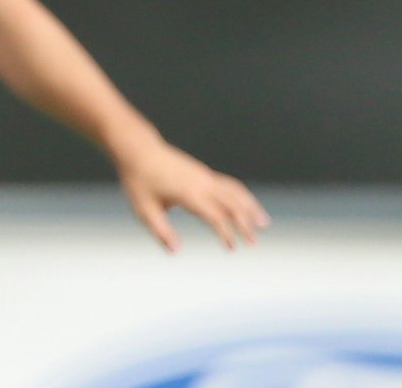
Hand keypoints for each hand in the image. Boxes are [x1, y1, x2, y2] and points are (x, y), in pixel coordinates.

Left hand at [116, 139, 270, 251]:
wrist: (138, 150)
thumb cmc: (139, 180)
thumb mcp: (145, 210)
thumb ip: (161, 231)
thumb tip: (175, 252)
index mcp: (189, 193)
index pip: (216, 216)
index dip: (227, 233)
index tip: (232, 248)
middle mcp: (201, 183)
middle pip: (232, 203)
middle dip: (245, 223)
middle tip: (253, 243)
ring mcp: (204, 175)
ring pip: (235, 191)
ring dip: (250, 207)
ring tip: (264, 223)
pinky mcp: (203, 172)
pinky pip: (229, 184)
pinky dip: (242, 196)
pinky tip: (246, 206)